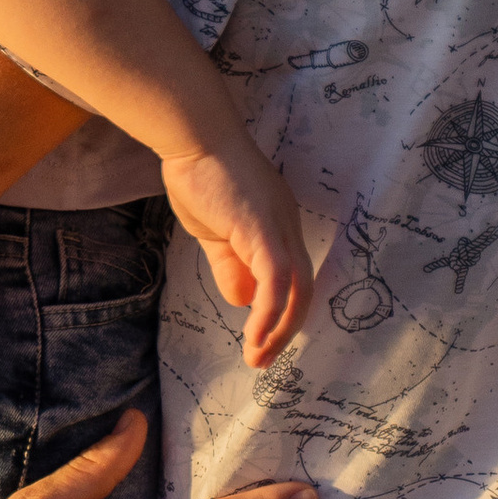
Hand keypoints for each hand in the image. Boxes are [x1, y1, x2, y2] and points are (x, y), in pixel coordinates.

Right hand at [160, 140, 313, 367]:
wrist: (194, 138)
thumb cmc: (201, 175)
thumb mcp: (213, 232)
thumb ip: (230, 264)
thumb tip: (242, 301)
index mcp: (278, 227)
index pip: (292, 278)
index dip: (282, 312)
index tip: (262, 340)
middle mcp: (288, 228)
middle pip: (303, 289)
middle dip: (285, 330)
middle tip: (262, 360)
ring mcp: (280, 229)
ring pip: (296, 290)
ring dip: (280, 329)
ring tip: (257, 356)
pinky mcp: (264, 231)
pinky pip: (276, 281)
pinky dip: (270, 313)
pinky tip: (255, 336)